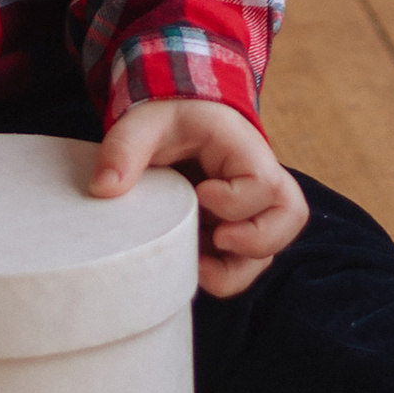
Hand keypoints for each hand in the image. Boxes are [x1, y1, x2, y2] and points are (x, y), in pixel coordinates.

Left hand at [93, 97, 307, 298]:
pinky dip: (226, 274)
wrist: (175, 120)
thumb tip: (104, 189)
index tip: (201, 195)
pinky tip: (194, 268)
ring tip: (198, 265)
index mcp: (242, 148)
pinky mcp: (237, 228)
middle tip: (216, 239)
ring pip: (271, 248)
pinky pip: (247, 262)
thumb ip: (124, 149)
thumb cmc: (166, 118)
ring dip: (238, 267)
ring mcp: (252, 208)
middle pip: (289, 217)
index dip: (237, 200)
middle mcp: (259, 179)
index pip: (264, 181)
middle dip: (255, 241)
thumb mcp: (143, 123)